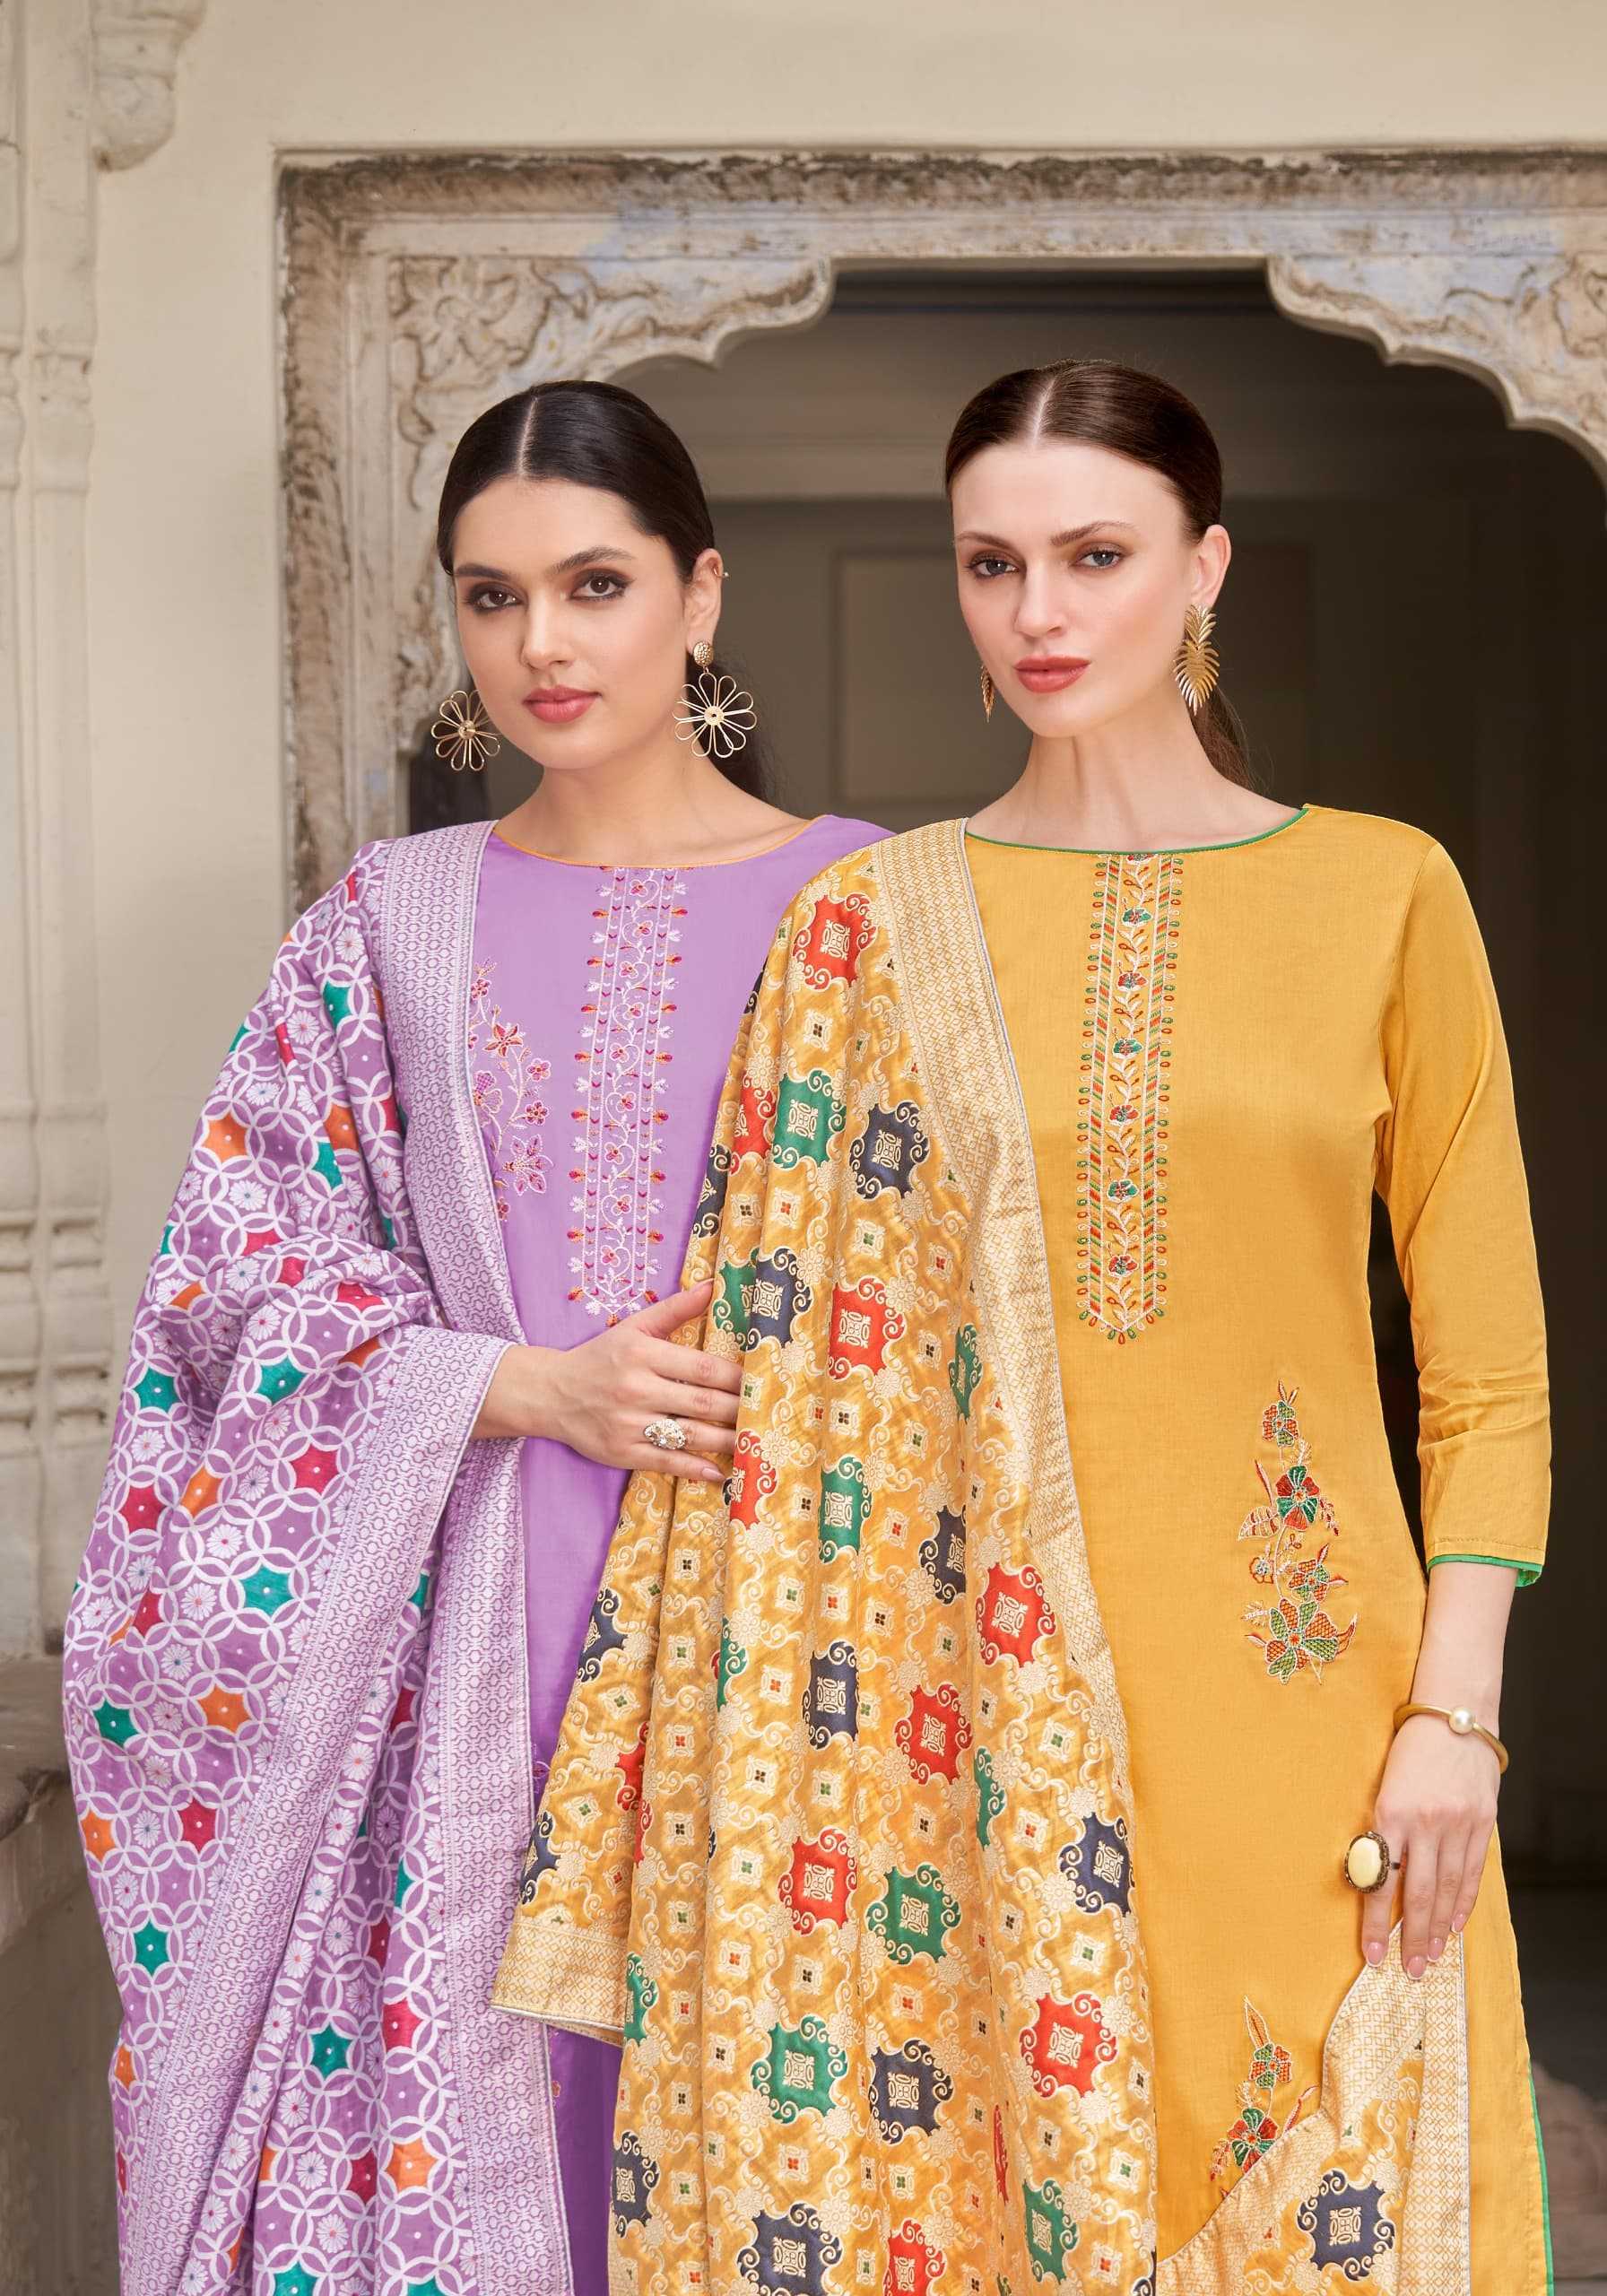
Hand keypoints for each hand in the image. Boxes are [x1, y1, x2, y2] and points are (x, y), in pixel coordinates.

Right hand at [470, 1279, 738, 1482]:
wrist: (552, 1394)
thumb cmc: (601, 1357)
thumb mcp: (634, 1327)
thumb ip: (675, 1309)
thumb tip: (713, 1285)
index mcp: (643, 1354)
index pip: (703, 1368)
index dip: (738, 1378)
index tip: (762, 1382)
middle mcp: (637, 1389)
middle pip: (703, 1403)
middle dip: (740, 1411)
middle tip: (767, 1414)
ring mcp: (630, 1424)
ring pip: (691, 1435)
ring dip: (728, 1442)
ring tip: (755, 1443)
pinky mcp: (623, 1453)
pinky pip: (667, 1462)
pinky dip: (696, 1468)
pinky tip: (720, 1472)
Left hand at [1362, 1713, 1500, 1978]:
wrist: (1453, 1717)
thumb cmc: (1409, 1751)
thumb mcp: (1384, 1787)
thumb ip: (1384, 1831)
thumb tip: (1375, 1881)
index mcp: (1391, 1812)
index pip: (1381, 1881)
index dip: (1376, 1922)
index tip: (1372, 1954)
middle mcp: (1426, 1822)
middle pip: (1418, 1893)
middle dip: (1412, 1937)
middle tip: (1409, 1970)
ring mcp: (1458, 1824)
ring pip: (1448, 1889)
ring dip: (1439, 1928)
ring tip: (1431, 1957)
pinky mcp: (1482, 1822)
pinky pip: (1472, 1872)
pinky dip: (1463, 1902)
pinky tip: (1455, 1924)